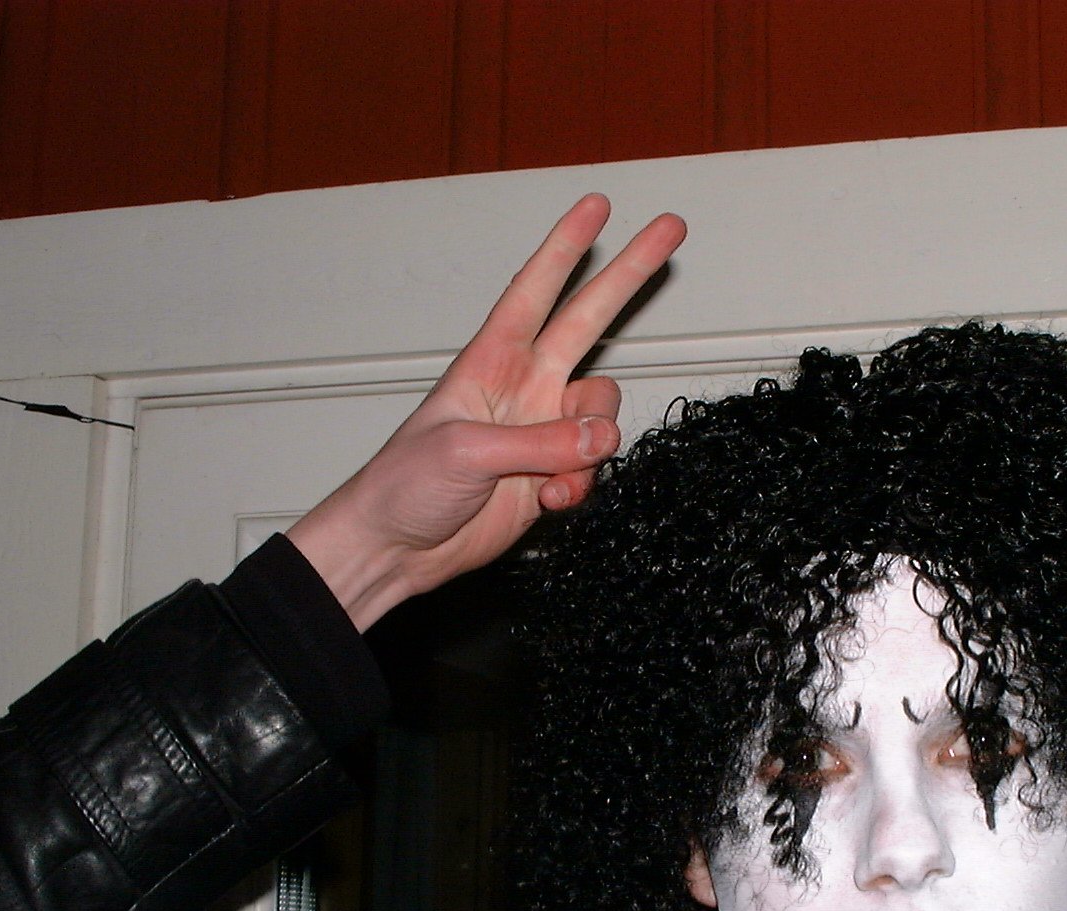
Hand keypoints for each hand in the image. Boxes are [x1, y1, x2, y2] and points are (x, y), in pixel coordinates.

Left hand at [287, 195, 685, 630]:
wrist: (397, 548)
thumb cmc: (403, 487)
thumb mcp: (466, 453)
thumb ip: (539, 442)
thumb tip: (598, 438)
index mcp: (491, 361)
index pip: (535, 290)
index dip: (566, 246)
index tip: (596, 206)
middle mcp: (524, 386)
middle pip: (590, 318)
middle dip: (629, 272)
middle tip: (668, 229)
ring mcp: (542, 430)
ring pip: (603, 412)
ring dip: (593, 443)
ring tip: (554, 475)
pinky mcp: (553, 474)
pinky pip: (594, 467)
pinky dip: (582, 485)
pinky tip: (548, 501)